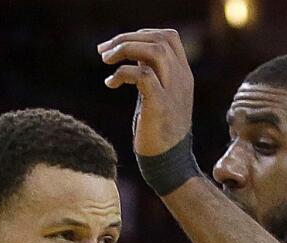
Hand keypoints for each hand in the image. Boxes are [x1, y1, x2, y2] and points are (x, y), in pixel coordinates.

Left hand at [97, 29, 193, 155]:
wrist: (170, 165)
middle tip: (104, 51)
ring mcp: (173, 91)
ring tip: (105, 60)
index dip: (141, 34)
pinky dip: (122, 74)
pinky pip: (142, 75)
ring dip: (125, 49)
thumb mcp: (158, 97)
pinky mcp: (160, 105)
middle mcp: (182, 79)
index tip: (119, 43)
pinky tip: (110, 84)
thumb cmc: (159, 133)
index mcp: (183, 75)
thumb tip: (132, 56)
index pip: (169, 37)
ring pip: (155, 51)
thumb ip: (150, 75)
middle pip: (160, 39)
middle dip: (128, 37)